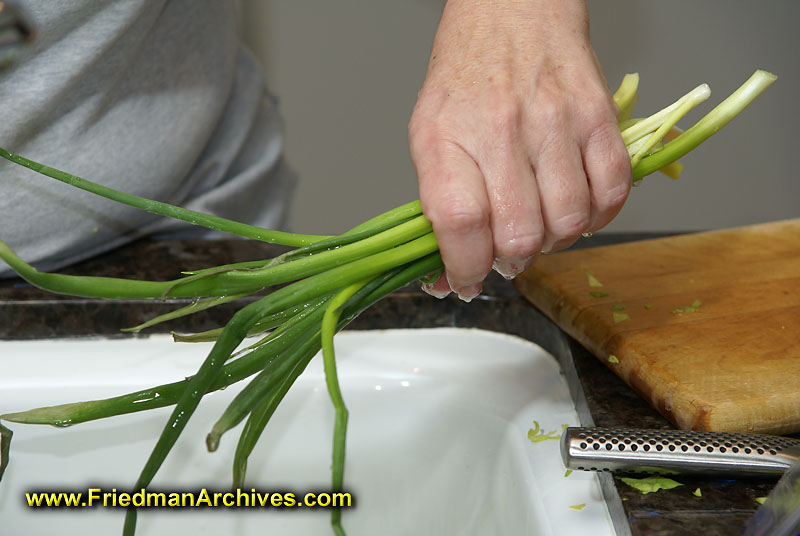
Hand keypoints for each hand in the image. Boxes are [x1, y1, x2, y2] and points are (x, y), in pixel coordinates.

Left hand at [409, 0, 630, 300]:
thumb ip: (437, 206)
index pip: (460, 224)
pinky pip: (612, 192)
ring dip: (553, 243)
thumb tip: (447, 275)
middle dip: (510, 262)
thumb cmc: (467, 77)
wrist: (512, 9)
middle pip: (518, 234)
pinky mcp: (598, 116)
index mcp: (446, 136)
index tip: (464, 282)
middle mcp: (500, 128)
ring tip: (540, 229)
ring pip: (567, 222)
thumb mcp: (430, 135)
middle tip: (505, 256)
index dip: (464, 268)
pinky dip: (597, 217)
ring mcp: (554, 121)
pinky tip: (577, 211)